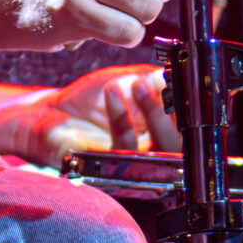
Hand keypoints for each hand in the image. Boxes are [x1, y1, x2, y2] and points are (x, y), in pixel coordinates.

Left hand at [0, 66, 176, 163]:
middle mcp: (149, 154)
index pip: (187, 130)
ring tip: (137, 83)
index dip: (192, 111)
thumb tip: (184, 74)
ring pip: (159, 152)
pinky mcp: (108, 168)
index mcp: (157, 135)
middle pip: (181, 147)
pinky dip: (122, 116)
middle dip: (176, 114)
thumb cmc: (87, 101)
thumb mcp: (127, 82)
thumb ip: (156, 80)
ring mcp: (131, 165)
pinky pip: (124, 149)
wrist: (50, 113)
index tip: (186, 84)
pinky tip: (112, 91)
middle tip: (166, 86)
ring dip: (153, 113)